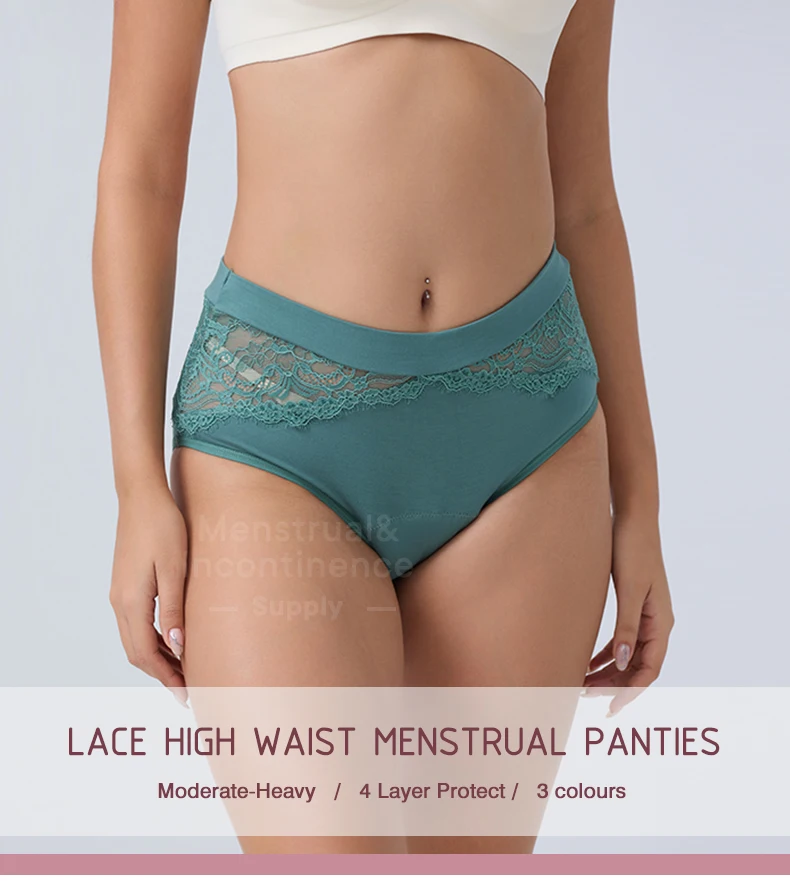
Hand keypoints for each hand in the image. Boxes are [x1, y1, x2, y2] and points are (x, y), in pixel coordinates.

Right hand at [109, 485, 188, 703]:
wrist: (142, 496)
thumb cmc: (163, 527)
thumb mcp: (174, 569)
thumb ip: (175, 610)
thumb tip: (178, 648)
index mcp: (131, 602)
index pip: (146, 654)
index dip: (166, 677)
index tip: (186, 694)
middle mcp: (119, 602)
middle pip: (136, 652)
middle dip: (161, 674)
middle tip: (188, 690)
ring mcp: (119, 593)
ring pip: (134, 639)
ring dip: (156, 658)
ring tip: (182, 670)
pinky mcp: (124, 584)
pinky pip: (135, 624)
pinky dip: (151, 640)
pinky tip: (170, 640)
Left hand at [583, 513, 673, 714]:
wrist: (631, 518)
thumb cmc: (632, 549)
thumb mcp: (629, 590)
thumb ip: (626, 627)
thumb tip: (621, 663)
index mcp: (660, 622)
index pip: (649, 670)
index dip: (630, 692)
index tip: (610, 708)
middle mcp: (656, 623)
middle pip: (638, 667)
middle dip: (615, 686)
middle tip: (586, 699)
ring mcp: (645, 615)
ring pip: (628, 656)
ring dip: (608, 672)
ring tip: (582, 686)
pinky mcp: (632, 605)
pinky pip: (621, 640)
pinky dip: (605, 655)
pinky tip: (586, 663)